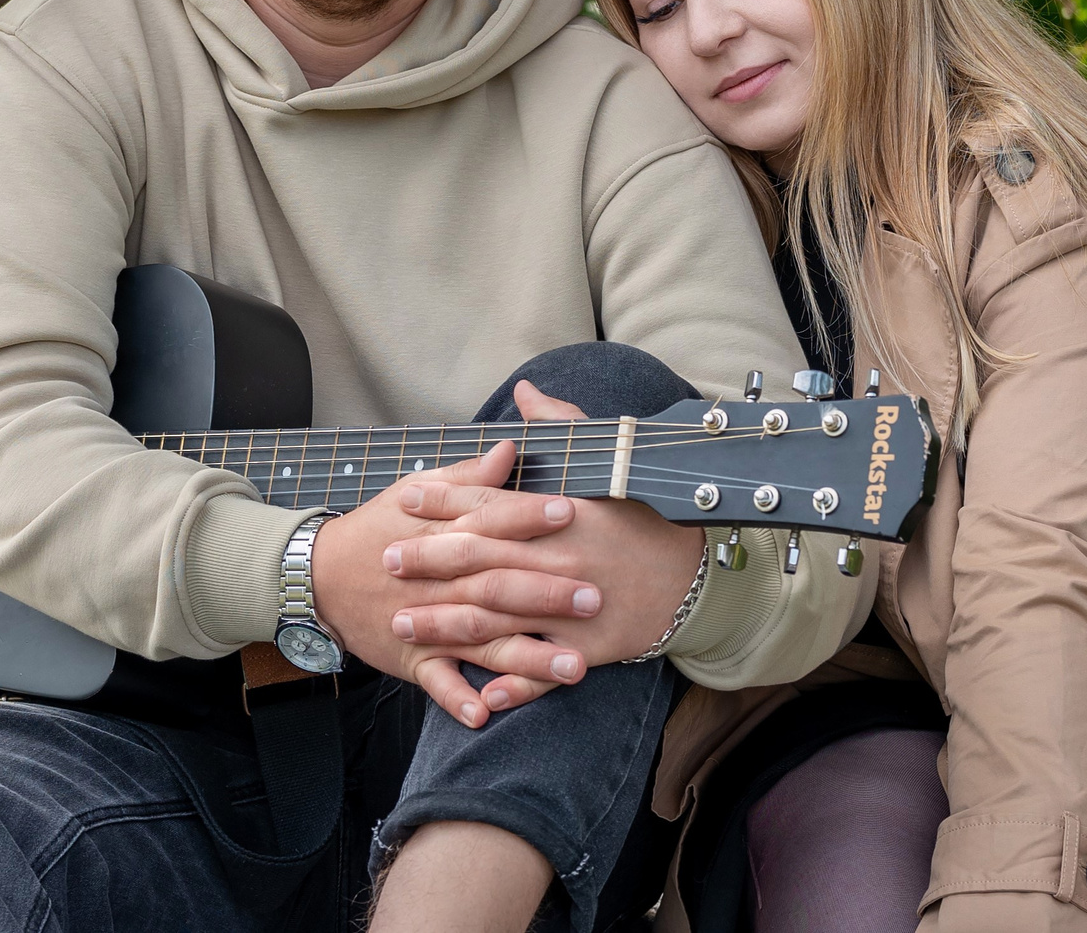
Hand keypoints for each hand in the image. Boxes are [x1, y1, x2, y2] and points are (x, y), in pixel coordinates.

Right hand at [309, 435, 598, 725]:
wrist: (319, 575)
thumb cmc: (378, 527)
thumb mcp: (416, 490)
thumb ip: (468, 477)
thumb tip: (510, 449)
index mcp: (444, 533)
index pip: (490, 520)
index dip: (528, 515)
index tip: (572, 510)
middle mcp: (440, 580)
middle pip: (497, 584)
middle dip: (545, 594)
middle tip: (594, 598)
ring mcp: (427, 622)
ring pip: (482, 640)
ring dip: (526, 657)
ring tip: (574, 668)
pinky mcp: (413, 658)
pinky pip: (437, 682)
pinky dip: (458, 698)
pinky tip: (487, 713)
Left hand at [388, 381, 704, 676]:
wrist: (700, 578)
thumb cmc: (647, 517)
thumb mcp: (611, 462)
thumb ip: (563, 426)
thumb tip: (526, 391)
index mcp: (564, 513)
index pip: (492, 502)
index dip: (444, 499)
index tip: (404, 498)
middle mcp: (562, 559)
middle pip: (482, 559)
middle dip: (428, 561)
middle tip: (386, 560)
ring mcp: (573, 608)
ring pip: (498, 617)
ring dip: (446, 623)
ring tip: (402, 623)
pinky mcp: (588, 649)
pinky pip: (542, 669)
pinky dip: (510, 681)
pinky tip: (476, 693)